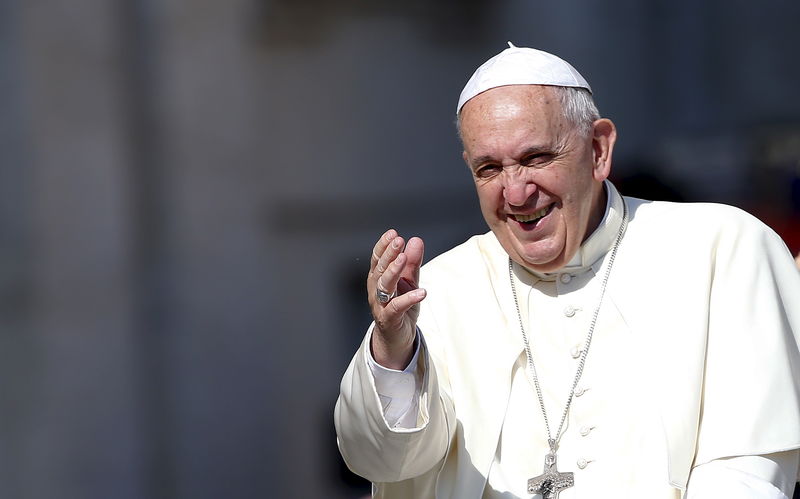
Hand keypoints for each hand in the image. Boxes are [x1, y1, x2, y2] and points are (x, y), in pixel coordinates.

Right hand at [368, 229, 425, 369]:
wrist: (398, 336)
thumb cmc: (401, 307)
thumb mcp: (409, 281)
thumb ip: (412, 262)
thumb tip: (416, 240)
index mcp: (378, 278)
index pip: (377, 258)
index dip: (384, 245)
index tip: (393, 233)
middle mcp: (375, 290)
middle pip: (380, 269)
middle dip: (389, 254)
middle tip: (399, 240)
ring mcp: (380, 304)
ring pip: (384, 285)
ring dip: (394, 271)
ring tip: (404, 259)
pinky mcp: (388, 318)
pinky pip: (397, 307)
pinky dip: (408, 299)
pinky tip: (421, 292)